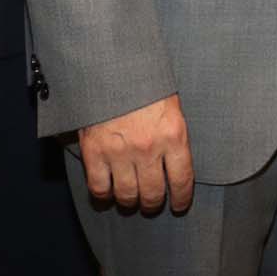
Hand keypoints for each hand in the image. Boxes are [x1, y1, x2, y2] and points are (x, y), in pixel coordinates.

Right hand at [78, 93, 193, 213]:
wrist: (111, 69)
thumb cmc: (146, 85)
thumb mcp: (172, 107)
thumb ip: (174, 135)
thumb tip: (176, 163)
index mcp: (174, 135)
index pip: (182, 179)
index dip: (181, 198)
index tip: (179, 205)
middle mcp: (148, 148)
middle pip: (153, 192)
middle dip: (153, 203)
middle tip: (152, 204)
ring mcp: (120, 152)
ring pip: (127, 195)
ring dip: (130, 203)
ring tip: (131, 202)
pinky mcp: (94, 152)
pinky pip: (99, 187)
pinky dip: (103, 196)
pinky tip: (107, 196)